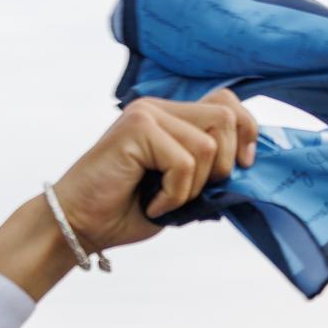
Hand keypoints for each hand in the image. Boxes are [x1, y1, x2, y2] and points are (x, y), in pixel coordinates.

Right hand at [53, 89, 255, 249]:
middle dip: (221, 166)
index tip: (242, 167)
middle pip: (225, 118)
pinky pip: (183, 162)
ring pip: (207, 146)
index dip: (246, 131)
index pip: (226, 102)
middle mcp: (158, 108)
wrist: (79, 225)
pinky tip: (152, 205)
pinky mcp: (137, 128)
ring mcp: (146, 114)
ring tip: (164, 201)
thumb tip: (248, 168)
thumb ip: (207, 173)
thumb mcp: (180, 193)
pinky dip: (174, 195)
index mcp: (170, 117)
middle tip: (191, 194)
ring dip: (193, 187)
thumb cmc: (125, 213)